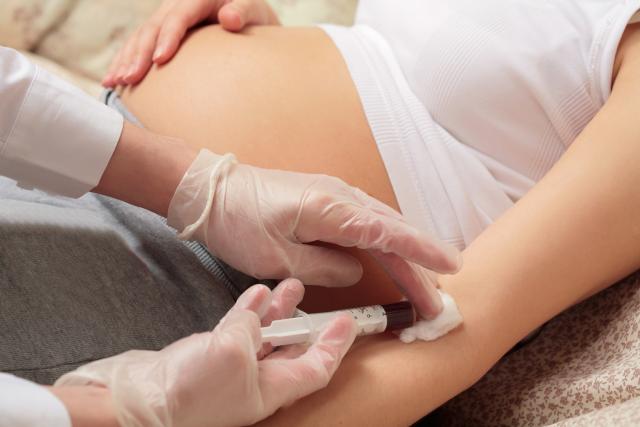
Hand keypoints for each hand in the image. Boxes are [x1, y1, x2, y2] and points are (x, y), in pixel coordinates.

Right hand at [55, 279, 356, 426]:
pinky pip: (239, 329)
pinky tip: (256, 293)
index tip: (350, 323)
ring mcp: (233, 367)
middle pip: (294, 350)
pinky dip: (249, 310)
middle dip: (309, 323)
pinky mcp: (210, 355)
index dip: (336, 346)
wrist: (138, 403)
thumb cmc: (189, 393)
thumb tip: (254, 312)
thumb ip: (250, 327)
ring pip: (266, 335)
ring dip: (280, 311)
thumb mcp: (231, 351)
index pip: (317, 368)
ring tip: (291, 285)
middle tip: (323, 300)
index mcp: (272, 390)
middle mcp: (256, 380)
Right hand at [103, 0, 278, 87]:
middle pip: (153, 28)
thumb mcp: (255, 11)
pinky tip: (112, 81)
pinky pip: (138, 45)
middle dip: (138, 54)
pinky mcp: (161, 33)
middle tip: (130, 79)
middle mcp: (177, 5)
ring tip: (115, 83)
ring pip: (140, 37)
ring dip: (125, 60)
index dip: (168, 37)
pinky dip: (124, 62)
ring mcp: (166, 18)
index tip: (160, 60)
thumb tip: (229, 18)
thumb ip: (243, 12)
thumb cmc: (254, 16)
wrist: (248, 17)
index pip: (179, 17)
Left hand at [168, 150, 461, 317]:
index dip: (422, 252)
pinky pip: (364, 224)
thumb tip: (354, 270)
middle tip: (437, 300)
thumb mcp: (275, 257)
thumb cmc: (238, 222)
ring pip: (381, 227)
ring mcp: (334, 196)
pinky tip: (392, 259)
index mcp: (330, 209)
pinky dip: (383, 243)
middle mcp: (339, 197)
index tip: (452, 267)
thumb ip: (323, 267)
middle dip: (419, 265)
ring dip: (404, 256)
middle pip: (391, 232)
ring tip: (424, 285)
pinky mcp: (325, 203)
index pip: (388, 233)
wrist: (212, 192)